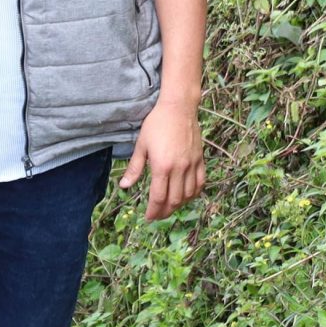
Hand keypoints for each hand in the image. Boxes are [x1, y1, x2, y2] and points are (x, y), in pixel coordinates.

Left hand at [121, 97, 204, 220]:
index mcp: (162, 167)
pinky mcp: (200, 159)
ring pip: (189, 194)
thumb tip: (124, 186)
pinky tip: (187, 197)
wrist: (178, 109)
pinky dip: (194, 193)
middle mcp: (179, 169)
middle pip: (174, 200)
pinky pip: (200, 182)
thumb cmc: (156, 125)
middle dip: (165, 212)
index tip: (149, 217)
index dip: (154, 211)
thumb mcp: (141, 146)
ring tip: (169, 208)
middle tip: (157, 216)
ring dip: (179, 205)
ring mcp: (192, 164)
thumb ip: (134, 168)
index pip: (159, 197)